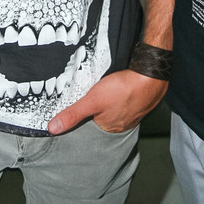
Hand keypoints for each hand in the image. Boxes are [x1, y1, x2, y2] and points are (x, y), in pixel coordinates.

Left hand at [47, 70, 167, 134]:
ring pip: (114, 108)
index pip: (89, 124)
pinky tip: (118, 87)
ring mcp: (132, 112)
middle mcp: (121, 124)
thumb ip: (73, 114)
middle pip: (102, 116)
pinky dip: (121, 95)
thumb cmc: (124, 89)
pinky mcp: (139, 100)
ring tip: (104, 90)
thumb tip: (52, 129)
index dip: (83, 115)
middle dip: (96, 107)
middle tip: (91, 94)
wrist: (152, 75)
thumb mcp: (93, 101)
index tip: (78, 105)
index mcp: (109, 128)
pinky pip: (125, 100)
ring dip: (109, 100)